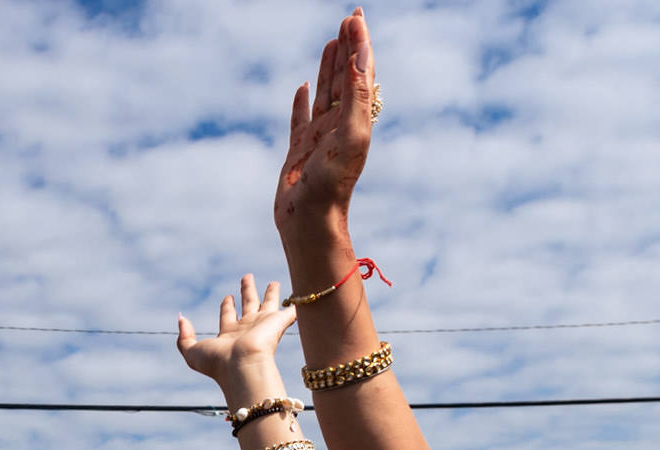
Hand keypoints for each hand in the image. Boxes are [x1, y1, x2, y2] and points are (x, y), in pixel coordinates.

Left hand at [176, 276, 295, 404]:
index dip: (227, 305)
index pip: (228, 315)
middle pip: (248, 305)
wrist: (242, 367)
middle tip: (247, 277)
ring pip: (268, 304)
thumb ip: (184, 337)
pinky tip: (300, 301)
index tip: (228, 297)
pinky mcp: (278, 323)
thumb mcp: (192, 351)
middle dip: (246, 291)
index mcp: (229, 334)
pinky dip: (294, 308)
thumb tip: (181, 318)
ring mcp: (264, 326)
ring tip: (273, 282)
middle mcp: (247, 329)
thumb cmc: (218, 363)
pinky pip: (289, 313)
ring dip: (270, 293)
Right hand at [275, 9, 376, 246]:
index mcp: (357, 120)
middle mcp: (340, 125)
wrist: (310, 220)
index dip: (360, 44)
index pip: (361, 72)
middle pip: (346, 77)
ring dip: (329, 67)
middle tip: (348, 20)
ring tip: (331, 42)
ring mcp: (318, 137)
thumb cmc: (332, 183)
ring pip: (325, 92)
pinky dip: (301, 100)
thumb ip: (357, 95)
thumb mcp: (351, 135)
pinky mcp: (298, 149)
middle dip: (348, 48)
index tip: (356, 18)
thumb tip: (360, 55)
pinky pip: (299, 118)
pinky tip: (302, 87)